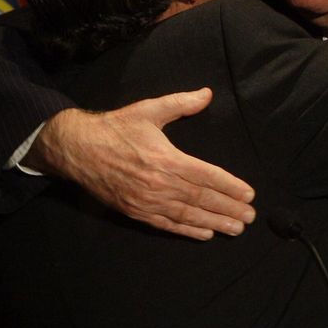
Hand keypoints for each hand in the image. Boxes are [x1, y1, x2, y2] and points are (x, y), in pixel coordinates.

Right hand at [26, 88, 255, 239]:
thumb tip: (207, 94)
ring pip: (188, 215)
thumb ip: (180, 103)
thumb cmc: (115, 128)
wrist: (77, 149)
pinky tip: (205, 233)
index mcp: (166, 158)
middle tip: (250, 217)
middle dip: (228, 208)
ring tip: (236, 229)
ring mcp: (147, 201)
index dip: (230, 186)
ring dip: (215, 223)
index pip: (207, 176)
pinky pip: (166, 224)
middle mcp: (159, 184)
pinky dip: (187, 230)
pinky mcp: (135, 211)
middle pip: (202, 199)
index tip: (249, 194)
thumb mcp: (148, 110)